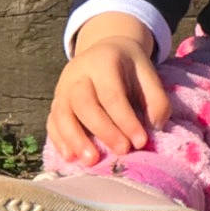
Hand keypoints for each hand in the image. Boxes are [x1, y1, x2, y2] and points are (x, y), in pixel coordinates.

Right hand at [47, 14, 171, 165]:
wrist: (105, 50)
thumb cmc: (129, 68)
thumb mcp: (148, 74)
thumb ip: (157, 99)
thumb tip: (155, 127)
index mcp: (103, 62)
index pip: (112, 95)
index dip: (126, 120)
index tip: (140, 141)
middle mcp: (78, 73)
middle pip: (84, 103)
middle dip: (103, 130)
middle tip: (122, 151)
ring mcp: (62, 87)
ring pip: (62, 113)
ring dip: (75, 139)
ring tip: (91, 160)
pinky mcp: (56, 101)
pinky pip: (52, 121)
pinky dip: (59, 139)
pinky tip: (70, 157)